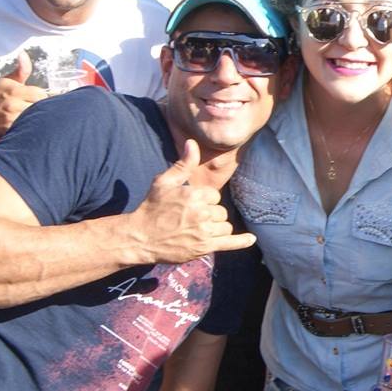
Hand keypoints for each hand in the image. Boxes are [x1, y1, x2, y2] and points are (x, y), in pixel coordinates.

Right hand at [0, 52, 47, 144]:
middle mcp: (11, 103)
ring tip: (34, 119)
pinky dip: (30, 128)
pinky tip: (28, 127)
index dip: (43, 98)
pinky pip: (27, 129)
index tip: (41, 100)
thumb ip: (21, 70)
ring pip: (34, 118)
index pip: (40, 94)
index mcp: (13, 89)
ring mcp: (10, 118)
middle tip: (40, 111)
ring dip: (37, 119)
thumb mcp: (6, 82)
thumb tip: (23, 53)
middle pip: (40, 107)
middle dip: (42, 109)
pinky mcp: (8, 131)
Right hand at [126, 139, 256, 263]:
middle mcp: (202, 213)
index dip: (204, 200)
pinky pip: (230, 243)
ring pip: (225, 226)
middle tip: (190, 218)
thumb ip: (183, 164)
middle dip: (210, 214)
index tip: (189, 205)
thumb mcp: (164, 182)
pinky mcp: (204, 248)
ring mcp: (204, 232)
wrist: (140, 237)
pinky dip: (242, 241)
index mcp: (195, 195)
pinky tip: (251, 239)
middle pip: (221, 211)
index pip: (214, 196)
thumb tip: (192, 143)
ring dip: (216, 227)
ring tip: (198, 229)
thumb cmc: (151, 208)